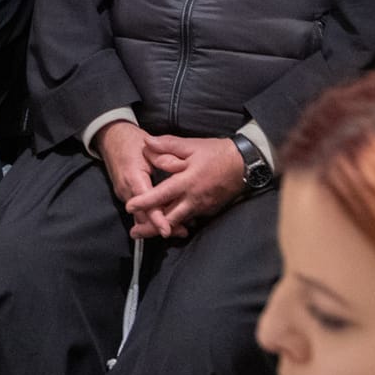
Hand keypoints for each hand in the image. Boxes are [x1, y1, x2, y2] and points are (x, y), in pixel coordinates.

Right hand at [98, 121, 171, 238]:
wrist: (111, 137)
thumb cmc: (132, 140)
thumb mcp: (149, 147)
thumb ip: (165, 157)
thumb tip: (181, 167)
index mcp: (133, 177)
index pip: (146, 203)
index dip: (157, 219)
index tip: (167, 231)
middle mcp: (126, 189)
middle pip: (143, 216)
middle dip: (161, 227)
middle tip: (182, 232)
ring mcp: (123, 193)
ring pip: (140, 216)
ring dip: (157, 224)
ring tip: (180, 229)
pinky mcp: (124, 194)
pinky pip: (138, 211)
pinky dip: (151, 217)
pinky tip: (165, 220)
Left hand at [125, 135, 246, 236]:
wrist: (245, 164)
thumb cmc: (217, 153)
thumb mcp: (191, 145)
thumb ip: (168, 145)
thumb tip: (146, 142)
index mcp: (187, 182)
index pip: (161, 195)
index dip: (144, 202)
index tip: (129, 207)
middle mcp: (194, 199)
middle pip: (169, 218)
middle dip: (151, 227)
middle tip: (134, 232)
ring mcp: (202, 207)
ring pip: (179, 222)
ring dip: (163, 228)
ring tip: (147, 232)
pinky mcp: (209, 210)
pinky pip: (190, 220)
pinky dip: (178, 224)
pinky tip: (169, 226)